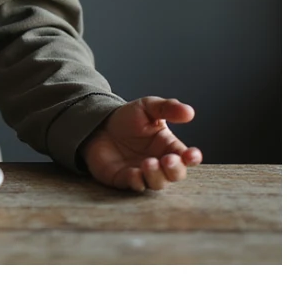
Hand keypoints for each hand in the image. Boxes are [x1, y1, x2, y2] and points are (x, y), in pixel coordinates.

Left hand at [80, 96, 202, 192]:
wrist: (99, 124)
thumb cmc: (128, 118)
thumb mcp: (147, 107)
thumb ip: (167, 108)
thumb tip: (189, 112)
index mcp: (169, 147)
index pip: (187, 157)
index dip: (192, 157)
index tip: (191, 155)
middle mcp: (160, 164)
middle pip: (175, 174)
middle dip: (175, 170)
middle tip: (168, 160)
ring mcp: (143, 173)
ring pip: (157, 183)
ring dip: (156, 176)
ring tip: (149, 163)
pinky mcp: (124, 178)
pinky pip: (134, 184)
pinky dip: (137, 181)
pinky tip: (135, 173)